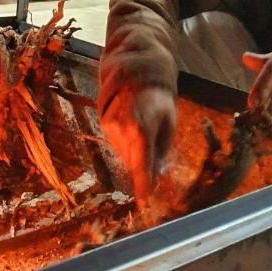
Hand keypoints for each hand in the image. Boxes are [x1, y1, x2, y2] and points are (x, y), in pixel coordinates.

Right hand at [99, 86, 175, 203]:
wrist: (135, 67)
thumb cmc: (159, 96)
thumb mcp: (168, 122)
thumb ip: (161, 149)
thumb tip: (156, 174)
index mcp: (142, 129)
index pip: (141, 166)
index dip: (143, 186)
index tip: (144, 203)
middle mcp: (122, 128)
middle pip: (132, 162)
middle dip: (142, 164)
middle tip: (153, 151)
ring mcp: (109, 125)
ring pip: (123, 153)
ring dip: (134, 149)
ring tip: (143, 126)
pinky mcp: (102, 121)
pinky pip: (116, 142)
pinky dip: (125, 139)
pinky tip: (132, 121)